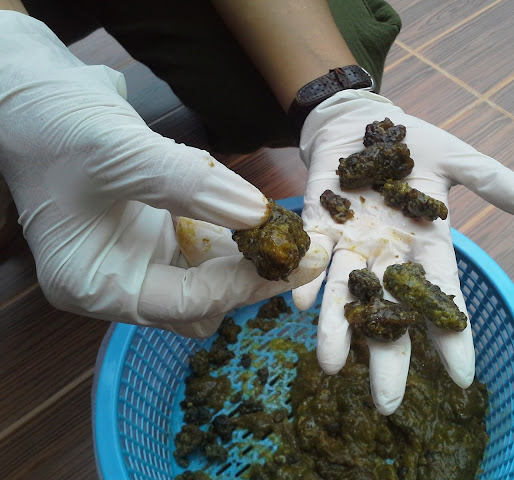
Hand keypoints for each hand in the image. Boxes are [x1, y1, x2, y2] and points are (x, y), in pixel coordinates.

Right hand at [0, 12, 327, 336]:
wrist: (34, 97)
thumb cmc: (53, 126)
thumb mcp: (118, 151)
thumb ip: (188, 184)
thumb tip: (256, 212)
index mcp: (94, 284)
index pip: (183, 303)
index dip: (242, 284)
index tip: (295, 259)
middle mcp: (119, 282)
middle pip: (201, 304)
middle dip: (251, 281)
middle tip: (303, 253)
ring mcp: (140, 260)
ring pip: (209, 283)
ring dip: (249, 263)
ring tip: (293, 238)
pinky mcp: (157, 237)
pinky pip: (207, 253)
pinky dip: (237, 240)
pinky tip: (265, 221)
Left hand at [293, 90, 513, 414]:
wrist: (360, 123)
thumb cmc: (412, 143)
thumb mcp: (455, 159)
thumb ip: (490, 181)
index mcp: (423, 244)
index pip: (442, 296)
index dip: (452, 336)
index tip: (461, 377)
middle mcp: (386, 254)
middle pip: (388, 312)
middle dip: (387, 356)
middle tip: (386, 404)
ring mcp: (349, 242)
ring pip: (342, 292)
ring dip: (336, 327)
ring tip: (330, 364)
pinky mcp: (317, 222)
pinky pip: (313, 256)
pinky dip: (306, 280)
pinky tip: (301, 305)